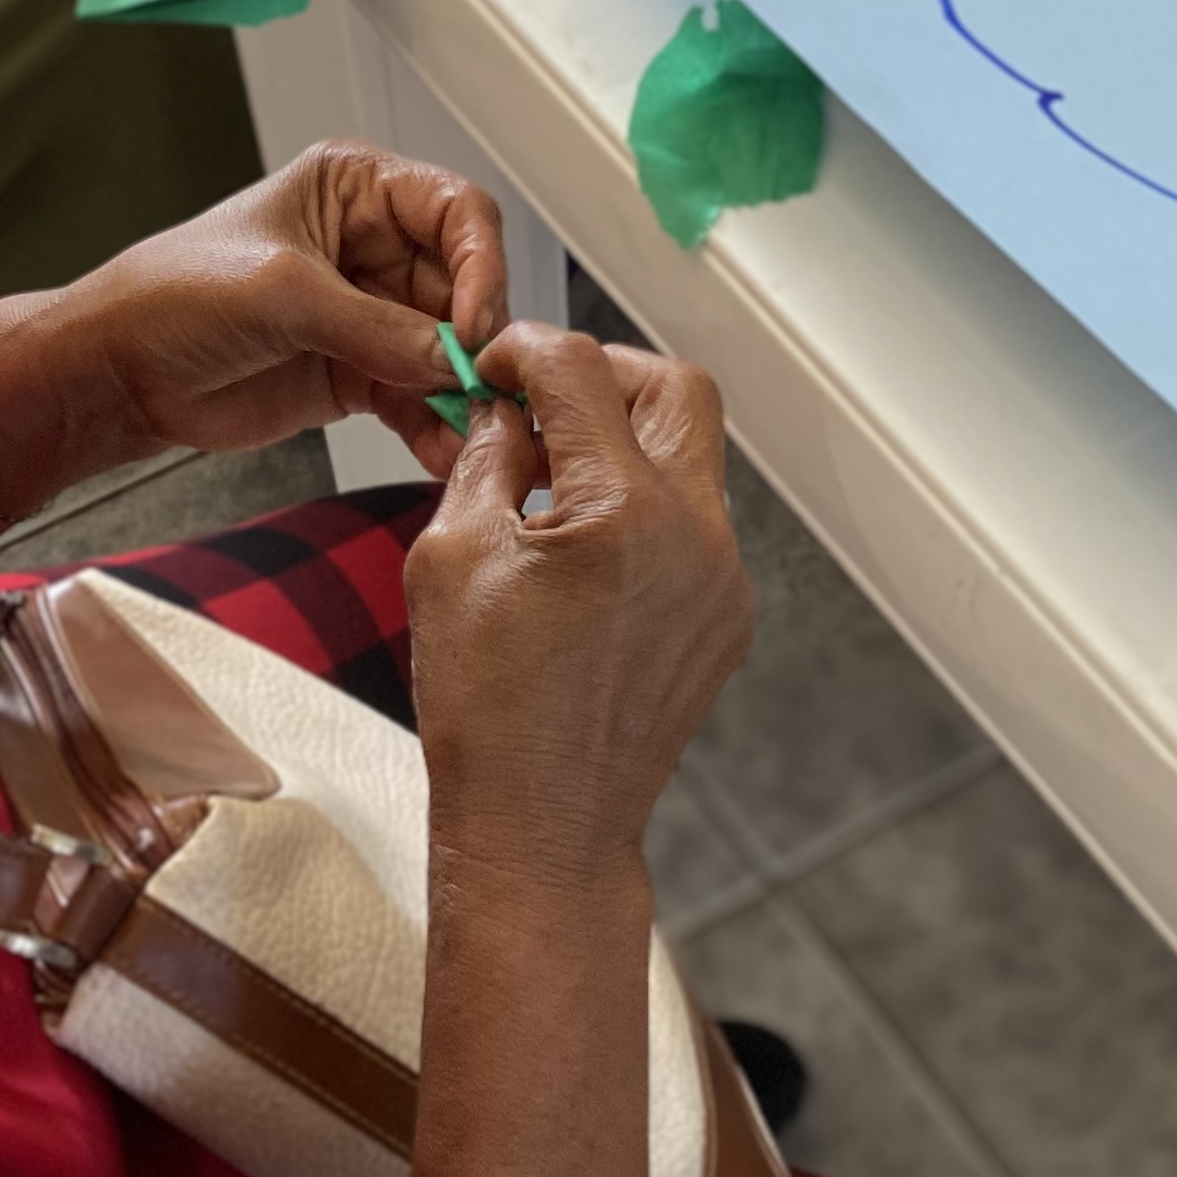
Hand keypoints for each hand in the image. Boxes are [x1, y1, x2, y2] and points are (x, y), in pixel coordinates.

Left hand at [65, 142, 511, 468]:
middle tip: (485, 388)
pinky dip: (436, 427)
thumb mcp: (280, 293)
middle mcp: (375, 245)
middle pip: (465, 286)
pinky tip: (445, 453)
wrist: (120, 371)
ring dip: (466, 392)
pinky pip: (420, 399)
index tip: (472, 326)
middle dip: (478, 339)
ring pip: (450, 350)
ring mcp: (372, 313)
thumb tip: (454, 359)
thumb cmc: (174, 295)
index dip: (480, 266)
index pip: (458, 212)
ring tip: (477, 432)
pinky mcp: (361, 374)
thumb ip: (374, 326)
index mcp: (356, 190)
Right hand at [408, 328, 749, 890]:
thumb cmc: (488, 706)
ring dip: (626, 444)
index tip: (492, 370)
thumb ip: (486, 458)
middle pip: (677, 389)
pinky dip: (643, 509)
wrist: (544, 824)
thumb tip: (505, 413)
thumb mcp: (451, 556)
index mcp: (625, 512)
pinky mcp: (725, 617)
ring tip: (553, 479)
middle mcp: (697, 536)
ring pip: (692, 458)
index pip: (583, 370)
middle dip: (606, 375)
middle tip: (544, 399)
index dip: (526, 352)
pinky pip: (695, 526)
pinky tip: (582, 548)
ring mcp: (723, 579)